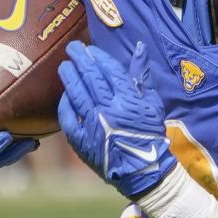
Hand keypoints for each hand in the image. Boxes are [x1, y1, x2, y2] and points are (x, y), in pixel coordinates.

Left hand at [57, 41, 175, 197]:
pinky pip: (68, 117)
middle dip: (80, 59)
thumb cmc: (149, 134)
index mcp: (128, 101)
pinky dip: (65, 104)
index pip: (110, 70)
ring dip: (69, 76)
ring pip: (76, 94)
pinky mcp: (81, 140)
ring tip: (64, 66)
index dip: (98, 57)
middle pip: (90, 77)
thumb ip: (142, 75)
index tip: (91, 49)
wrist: (142, 170)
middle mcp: (108, 110)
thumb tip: (138, 47)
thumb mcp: (153, 103)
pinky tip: (65, 94)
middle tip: (72, 48)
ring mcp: (92, 125)